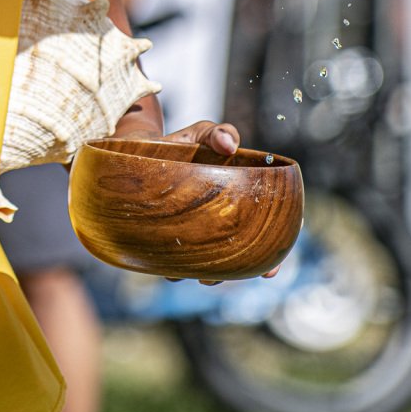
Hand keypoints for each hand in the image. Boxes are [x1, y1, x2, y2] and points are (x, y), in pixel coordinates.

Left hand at [155, 120, 285, 283]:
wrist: (137, 148)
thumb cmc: (181, 143)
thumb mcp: (202, 134)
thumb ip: (218, 134)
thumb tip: (229, 145)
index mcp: (239, 201)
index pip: (265, 230)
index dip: (273, 252)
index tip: (270, 270)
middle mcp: (219, 222)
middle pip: (238, 256)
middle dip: (237, 273)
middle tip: (227, 277)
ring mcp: (193, 232)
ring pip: (206, 264)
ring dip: (207, 275)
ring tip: (201, 276)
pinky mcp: (165, 237)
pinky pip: (173, 260)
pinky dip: (174, 268)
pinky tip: (170, 269)